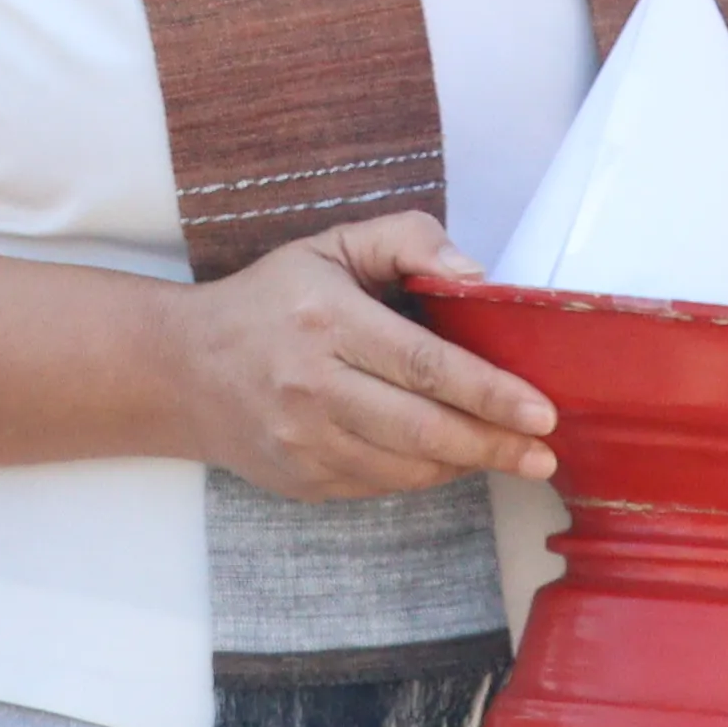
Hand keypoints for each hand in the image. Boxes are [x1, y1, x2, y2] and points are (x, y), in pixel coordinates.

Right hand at [163, 209, 557, 500]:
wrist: (184, 368)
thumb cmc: (271, 300)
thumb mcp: (331, 247)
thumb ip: (406, 240)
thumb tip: (475, 274)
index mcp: (326, 320)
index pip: (423, 364)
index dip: (489, 392)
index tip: (543, 411)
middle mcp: (311, 386)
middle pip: (425, 428)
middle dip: (495, 443)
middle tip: (544, 452)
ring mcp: (304, 441)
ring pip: (409, 468)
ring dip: (467, 463)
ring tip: (509, 454)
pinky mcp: (302, 480)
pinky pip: (383, 486)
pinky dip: (424, 475)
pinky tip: (447, 456)